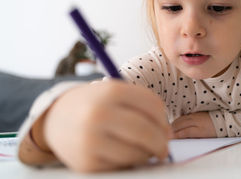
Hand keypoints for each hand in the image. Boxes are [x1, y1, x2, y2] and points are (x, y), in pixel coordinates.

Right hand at [34, 80, 170, 172]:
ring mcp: (90, 140)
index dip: (164, 120)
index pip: (153, 106)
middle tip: (164, 147)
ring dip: (147, 154)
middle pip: (146, 132)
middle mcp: (99, 114)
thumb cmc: (95, 104)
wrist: (55, 118)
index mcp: (111, 91)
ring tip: (143, 149)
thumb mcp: (116, 92)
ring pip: (137, 153)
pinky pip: (122, 166)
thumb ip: (144, 106)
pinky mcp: (86, 163)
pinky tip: (123, 153)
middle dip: (161, 142)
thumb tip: (168, 135)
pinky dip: (129, 162)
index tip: (166, 128)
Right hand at [171, 112, 216, 138]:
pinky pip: (184, 116)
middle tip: (168, 135)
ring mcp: (195, 115)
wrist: (224, 120)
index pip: (183, 133)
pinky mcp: (195, 112)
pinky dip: (178, 120)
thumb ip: (193, 138)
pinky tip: (177, 124)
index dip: (175, 136)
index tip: (171, 140)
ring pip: (180, 120)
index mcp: (199, 130)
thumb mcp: (205, 138)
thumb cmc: (216, 131)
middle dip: (172, 130)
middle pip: (179, 125)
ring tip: (170, 130)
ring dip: (174, 125)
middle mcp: (195, 121)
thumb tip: (183, 139)